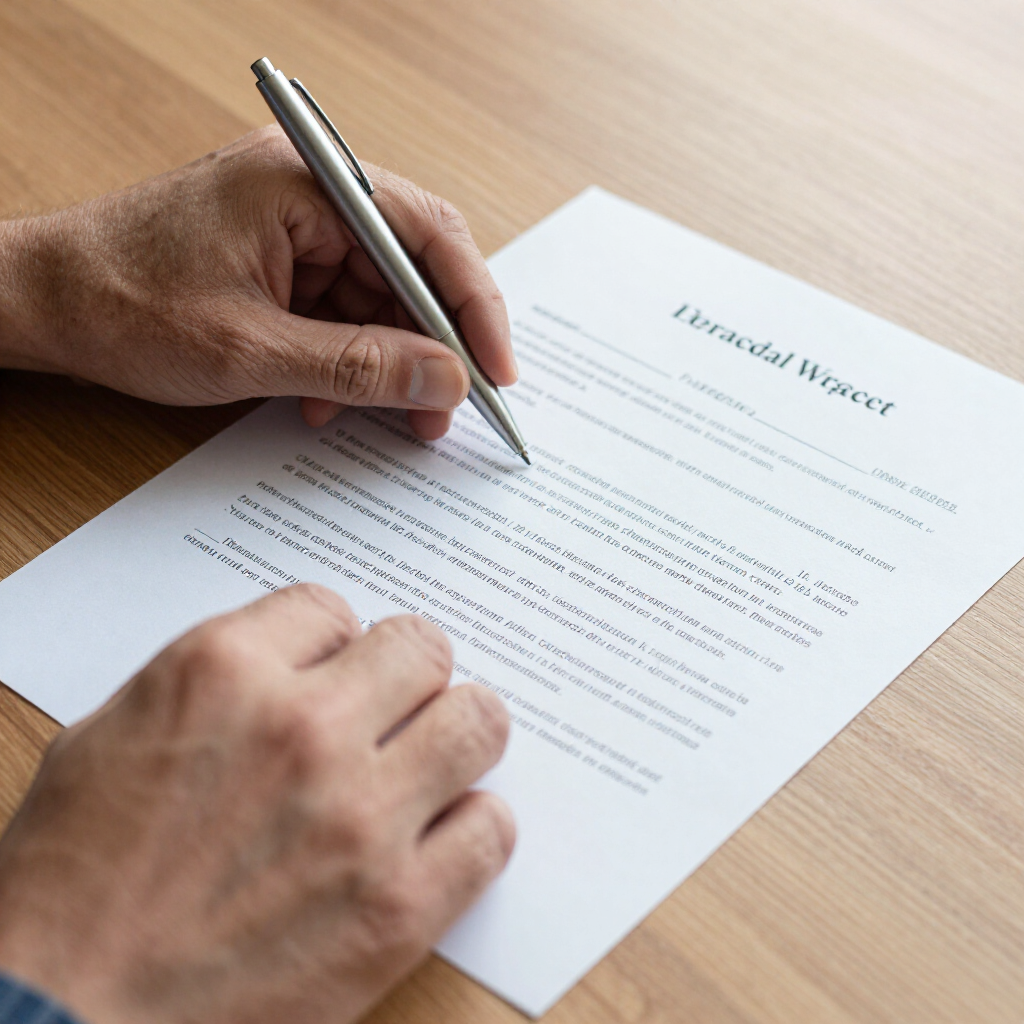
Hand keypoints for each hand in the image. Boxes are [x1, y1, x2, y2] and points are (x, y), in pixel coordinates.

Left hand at [0, 127, 515, 440]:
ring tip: (390, 418)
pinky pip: (341, 308)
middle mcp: (309, 190)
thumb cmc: (122, 305)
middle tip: (446, 411)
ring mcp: (294, 223)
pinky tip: (326, 399)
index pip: (428, 234)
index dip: (474, 308)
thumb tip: (447, 381)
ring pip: (379, 296)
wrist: (41, 304)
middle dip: (431, 346)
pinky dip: (347, 358)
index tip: (496, 373)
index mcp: (306, 182)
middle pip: (411, 267)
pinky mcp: (281, 257)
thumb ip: (360, 367)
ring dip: (388, 362)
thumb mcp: (252, 351)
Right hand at [0, 585, 513, 1023]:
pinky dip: (473, 826)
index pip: (330, 607)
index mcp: (222, 673)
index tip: (332, 668)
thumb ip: (212, 681)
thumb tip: (290, 661)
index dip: (333, 639)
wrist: (59, 1018)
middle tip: (395, 706)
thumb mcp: (108, 736)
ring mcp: (360, 816)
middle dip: (408, 672)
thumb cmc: (70, 885)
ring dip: (457, 733)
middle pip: (421, 647)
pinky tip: (439, 838)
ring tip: (430, 760)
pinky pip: (492, 828)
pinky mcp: (399, 906)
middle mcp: (302, 728)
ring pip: (478, 720)